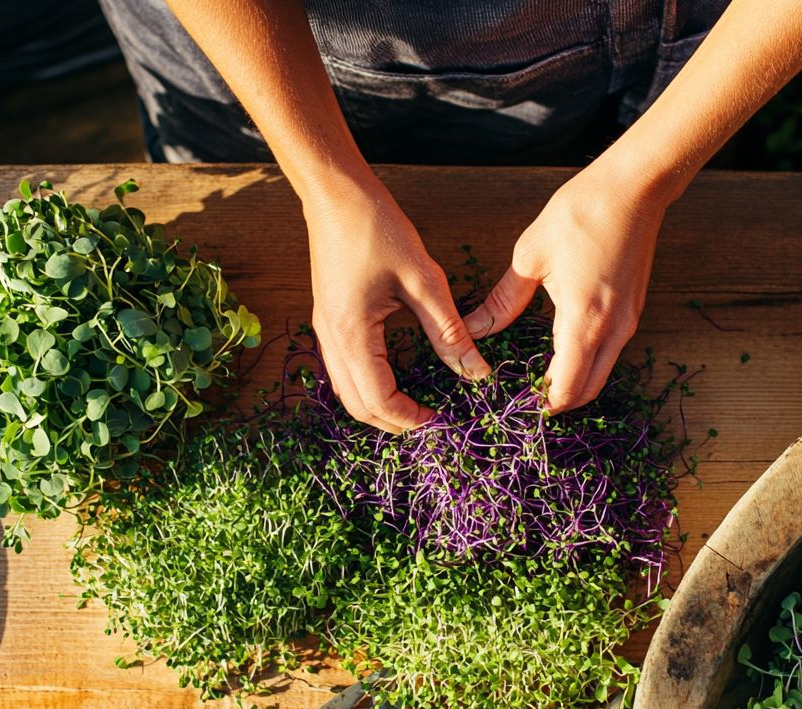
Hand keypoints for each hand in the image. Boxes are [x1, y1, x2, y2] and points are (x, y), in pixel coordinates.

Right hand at [305, 180, 490, 431]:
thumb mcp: (424, 281)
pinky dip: (368, 385)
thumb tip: (476, 372)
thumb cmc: (378, 229)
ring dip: (379, 406)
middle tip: (431, 421)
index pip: (379, 399)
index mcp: (352, 334)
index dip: (411, 418)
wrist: (336, 194)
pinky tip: (395, 377)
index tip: (443, 419)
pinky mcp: (327, 320)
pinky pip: (343, 369)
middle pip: (357, 406)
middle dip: (393, 422)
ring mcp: (324, 331)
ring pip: (347, 391)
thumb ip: (449, 332)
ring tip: (416, 405)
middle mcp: (331, 340)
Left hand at [462, 166, 668, 413]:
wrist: (634, 188)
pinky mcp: (632, 312)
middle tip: (525, 400)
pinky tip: (562, 354)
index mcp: (584, 321)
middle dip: (556, 403)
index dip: (540, 404)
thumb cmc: (581, 214)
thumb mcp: (531, 257)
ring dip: (573, 386)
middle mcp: (612, 331)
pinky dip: (586, 366)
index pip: (565, 388)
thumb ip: (502, 301)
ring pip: (600, 375)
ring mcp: (628, 323)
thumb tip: (475, 328)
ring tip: (539, 382)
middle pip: (586, 392)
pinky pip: (608, 354)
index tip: (515, 406)